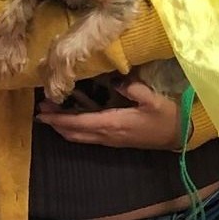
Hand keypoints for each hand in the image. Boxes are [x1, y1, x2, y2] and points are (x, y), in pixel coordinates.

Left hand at [36, 81, 183, 148]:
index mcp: (113, 123)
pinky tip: (72, 121)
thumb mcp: (152, 99)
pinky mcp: (115, 139)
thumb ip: (133, 88)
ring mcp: (110, 139)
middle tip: (40, 112)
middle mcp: (107, 135)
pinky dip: (75, 129)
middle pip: (74, 132)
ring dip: (63, 127)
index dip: (59, 118)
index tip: (42, 112)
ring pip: (79, 137)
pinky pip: (88, 136)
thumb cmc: (166, 117)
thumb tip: (115, 80)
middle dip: (55, 123)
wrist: (178, 136)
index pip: (79, 122)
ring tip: (50, 116)